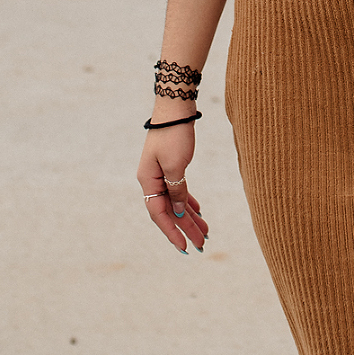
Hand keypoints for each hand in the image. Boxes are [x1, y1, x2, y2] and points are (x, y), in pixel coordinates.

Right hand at [137, 127, 208, 254]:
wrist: (175, 108)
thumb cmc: (174, 134)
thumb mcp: (176, 164)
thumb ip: (177, 189)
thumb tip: (181, 211)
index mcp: (148, 181)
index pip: (159, 214)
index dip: (172, 231)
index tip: (184, 247)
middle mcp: (152, 180)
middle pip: (170, 210)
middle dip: (186, 228)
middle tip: (202, 245)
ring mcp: (161, 173)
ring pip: (176, 201)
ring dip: (190, 217)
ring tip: (205, 232)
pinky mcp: (171, 166)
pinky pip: (179, 190)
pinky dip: (189, 201)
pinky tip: (198, 211)